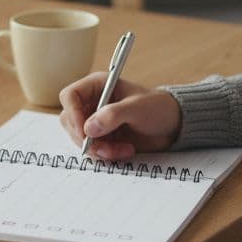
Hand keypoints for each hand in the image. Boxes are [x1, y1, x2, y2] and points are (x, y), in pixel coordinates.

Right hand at [58, 72, 181, 160]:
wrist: (172, 126)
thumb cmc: (157, 108)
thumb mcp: (137, 109)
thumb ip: (113, 115)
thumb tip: (88, 128)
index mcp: (97, 86)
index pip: (70, 96)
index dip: (73, 114)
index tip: (85, 132)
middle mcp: (92, 102)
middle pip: (70, 121)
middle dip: (86, 138)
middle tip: (105, 147)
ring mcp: (95, 121)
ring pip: (79, 139)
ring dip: (99, 149)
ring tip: (123, 150)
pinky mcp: (101, 137)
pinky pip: (92, 150)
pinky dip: (106, 155)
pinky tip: (125, 151)